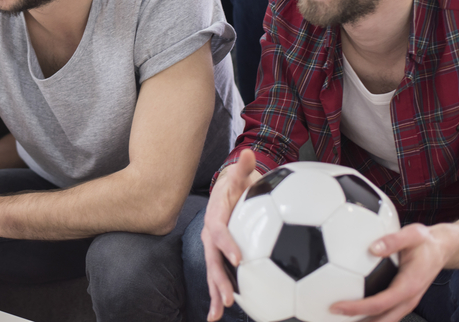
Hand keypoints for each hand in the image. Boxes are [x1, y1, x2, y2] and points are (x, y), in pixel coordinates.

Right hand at [202, 149, 256, 321]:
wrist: (228, 189)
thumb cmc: (237, 183)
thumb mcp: (241, 174)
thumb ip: (244, 167)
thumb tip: (248, 152)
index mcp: (216, 215)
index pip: (218, 230)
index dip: (226, 244)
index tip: (239, 258)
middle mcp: (210, 234)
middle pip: (211, 258)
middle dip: (217, 279)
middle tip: (228, 297)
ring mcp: (213, 247)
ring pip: (212, 272)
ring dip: (215, 292)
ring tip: (218, 314)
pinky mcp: (220, 255)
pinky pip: (218, 275)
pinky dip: (218, 294)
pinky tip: (221, 314)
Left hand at [330, 224, 447, 321]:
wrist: (442, 248)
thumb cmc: (426, 241)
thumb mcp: (413, 234)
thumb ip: (393, 240)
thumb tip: (373, 248)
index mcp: (409, 286)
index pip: (380, 303)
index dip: (358, 308)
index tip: (337, 306)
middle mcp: (408, 298)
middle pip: (381, 320)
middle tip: (332, 317)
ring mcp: (406, 301)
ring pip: (384, 320)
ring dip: (364, 321)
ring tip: (340, 318)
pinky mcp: (403, 299)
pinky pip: (386, 313)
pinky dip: (370, 315)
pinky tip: (354, 310)